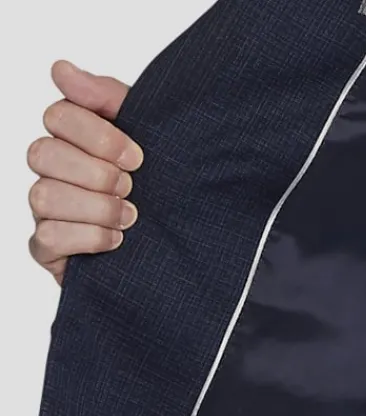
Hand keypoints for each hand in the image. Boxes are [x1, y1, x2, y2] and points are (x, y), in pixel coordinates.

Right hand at [27, 60, 143, 284]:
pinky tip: (116, 240)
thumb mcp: (146, 136)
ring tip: (130, 217)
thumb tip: (60, 69)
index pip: (58, 115)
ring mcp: (46, 211)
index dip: (97, 135)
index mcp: (73, 138)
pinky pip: (46, 237)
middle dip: (94, 172)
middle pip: (42, 153)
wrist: (176, 247)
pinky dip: (87, 237)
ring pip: (43, 195)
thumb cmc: (157, 188)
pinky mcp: (47, 249)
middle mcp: (53, 171)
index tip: (137, 158)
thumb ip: (106, 98)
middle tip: (129, 187)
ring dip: (94, 206)